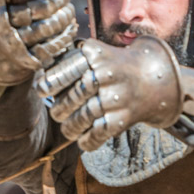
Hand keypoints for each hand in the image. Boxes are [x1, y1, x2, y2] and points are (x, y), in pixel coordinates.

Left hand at [35, 35, 182, 150]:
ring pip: (83, 117)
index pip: (67, 70)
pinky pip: (99, 133)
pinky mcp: (124, 117)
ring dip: (70, 127)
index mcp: (95, 55)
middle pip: (74, 96)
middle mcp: (107, 74)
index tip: (42, 91)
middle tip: (56, 112)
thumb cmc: (111, 65)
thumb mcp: (93, 52)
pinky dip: (87, 141)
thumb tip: (39, 71)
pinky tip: (82, 140)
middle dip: (59, 109)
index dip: (50, 83)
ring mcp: (117, 97)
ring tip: (67, 127)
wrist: (154, 77)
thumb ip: (67, 58)